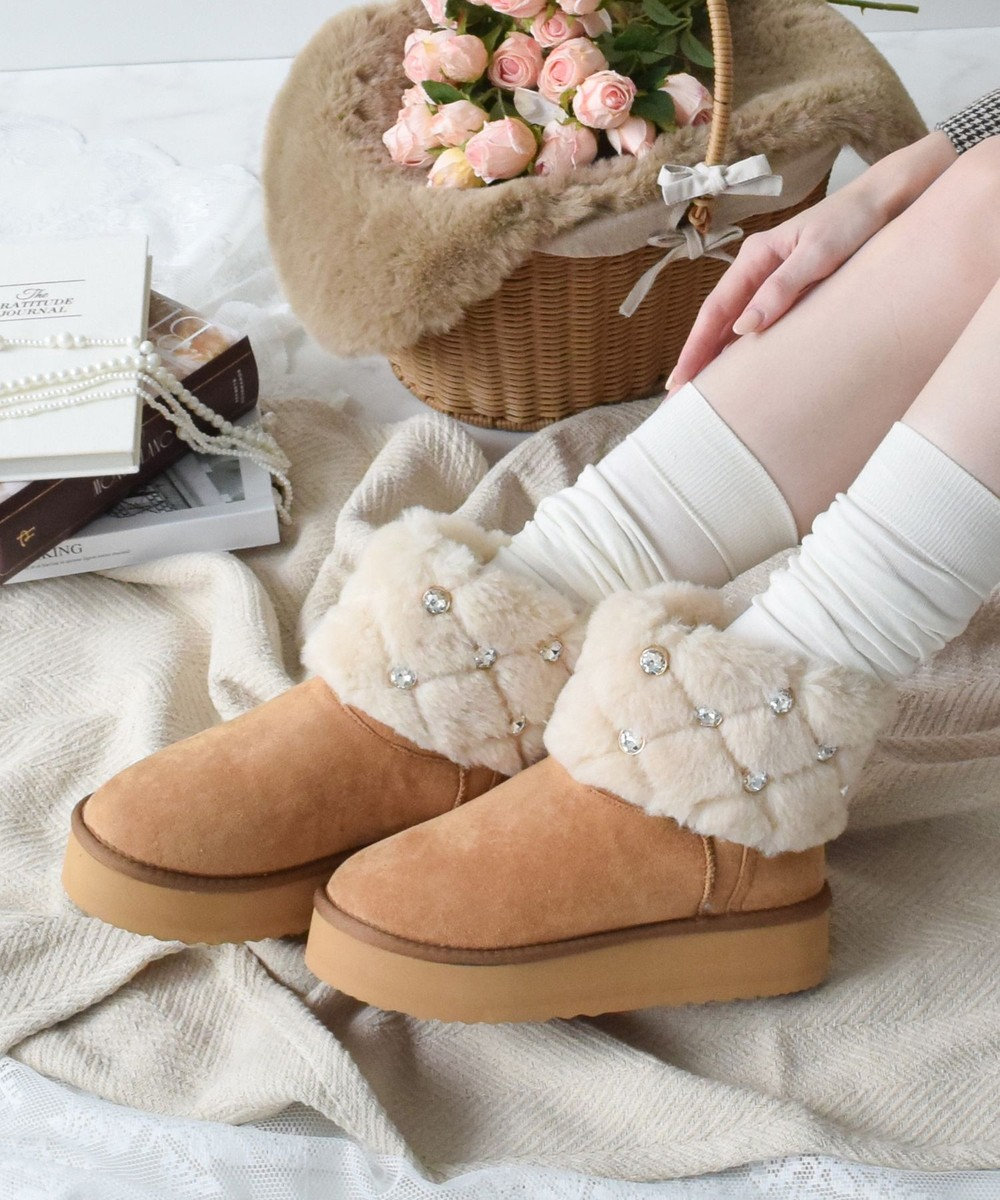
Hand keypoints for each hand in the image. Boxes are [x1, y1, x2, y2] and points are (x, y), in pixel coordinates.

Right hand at [668, 131, 959, 390]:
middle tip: (678, 399)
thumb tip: (743, 329)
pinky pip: (755, 324)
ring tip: (700, 393)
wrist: (888, 201)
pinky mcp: (789, 291)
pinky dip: (740, 349)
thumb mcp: (820, 253)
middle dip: (696, 359)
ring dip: (714, 357)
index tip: (681, 380)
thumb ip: (782, 289)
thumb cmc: (855, 222)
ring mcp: (770, 281)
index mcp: (755, 257)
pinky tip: (735, 371)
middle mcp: (756, 269)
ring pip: (732, 325)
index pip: (715, 310)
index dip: (695, 348)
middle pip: (716, 321)